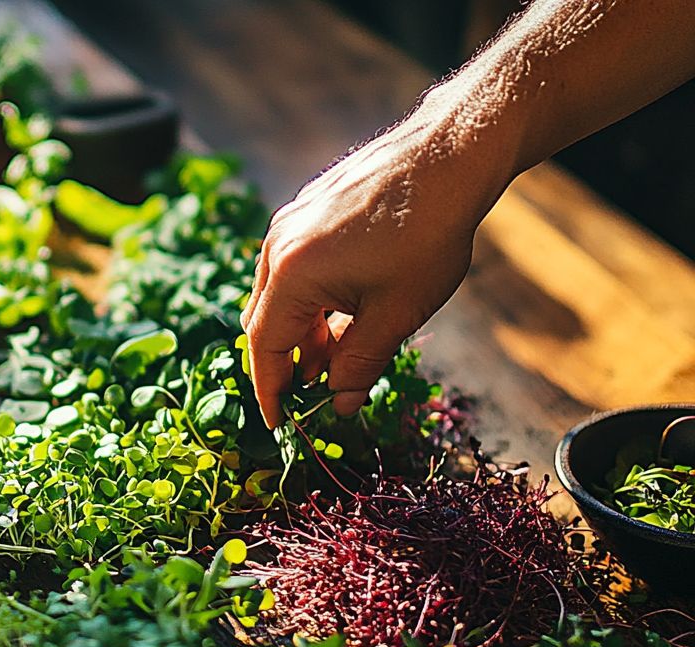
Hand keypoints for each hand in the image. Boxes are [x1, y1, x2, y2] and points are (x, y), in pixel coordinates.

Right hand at [240, 119, 488, 427]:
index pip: (265, 348)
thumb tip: (337, 404)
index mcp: (291, 275)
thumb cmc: (427, 234)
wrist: (450, 154)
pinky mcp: (307, 210)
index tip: (280, 423)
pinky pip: (294, 268)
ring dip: (305, 330)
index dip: (272, 391)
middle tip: (318, 391)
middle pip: (265, 322)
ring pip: (280, 295)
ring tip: (342, 351)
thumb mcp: (395, 315)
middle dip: (289, 361)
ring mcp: (290, 223)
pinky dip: (311, 299)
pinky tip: (348, 309)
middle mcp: (279, 246)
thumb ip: (358, 366)